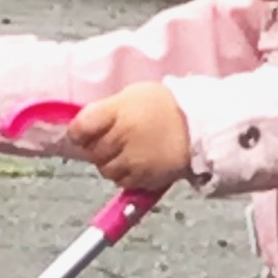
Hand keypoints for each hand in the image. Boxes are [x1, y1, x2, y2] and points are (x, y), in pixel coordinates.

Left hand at [70, 84, 189, 188]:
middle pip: (92, 151)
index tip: (83, 134)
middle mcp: (122, 135)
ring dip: (111, 163)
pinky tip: (138, 162)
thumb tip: (85, 126)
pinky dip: (126, 175)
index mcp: (118, 110)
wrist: (199, 125)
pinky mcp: (144, 177)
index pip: (80, 128)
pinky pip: (122, 182)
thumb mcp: (133, 95)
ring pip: (105, 169)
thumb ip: (107, 110)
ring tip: (128, 152)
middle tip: (113, 141)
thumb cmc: (165, 107)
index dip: (78, 133)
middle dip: (97, 148)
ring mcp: (133, 159)